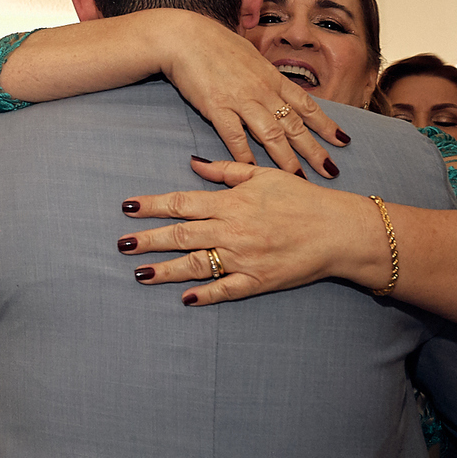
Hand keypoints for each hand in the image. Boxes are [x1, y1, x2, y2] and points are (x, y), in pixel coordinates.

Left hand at [117, 158, 368, 305]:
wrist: (340, 231)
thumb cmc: (301, 199)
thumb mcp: (263, 175)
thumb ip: (225, 170)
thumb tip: (191, 162)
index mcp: (231, 203)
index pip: (181, 203)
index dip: (152, 206)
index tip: (127, 207)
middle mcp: (232, 230)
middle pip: (180, 235)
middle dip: (148, 240)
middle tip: (121, 244)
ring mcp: (244, 258)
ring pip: (196, 265)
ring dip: (165, 270)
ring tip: (139, 273)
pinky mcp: (258, 281)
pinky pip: (226, 290)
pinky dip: (205, 295)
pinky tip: (184, 298)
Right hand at [156, 12, 347, 177]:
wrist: (185, 37)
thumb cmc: (213, 43)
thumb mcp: (248, 55)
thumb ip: (262, 75)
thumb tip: (272, 86)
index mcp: (271, 77)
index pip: (306, 104)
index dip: (326, 124)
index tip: (342, 140)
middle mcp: (262, 90)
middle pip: (294, 124)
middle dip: (314, 149)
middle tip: (330, 170)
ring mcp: (240, 100)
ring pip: (271, 134)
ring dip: (286, 158)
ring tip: (298, 177)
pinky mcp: (217, 107)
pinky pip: (235, 136)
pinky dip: (245, 155)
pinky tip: (253, 169)